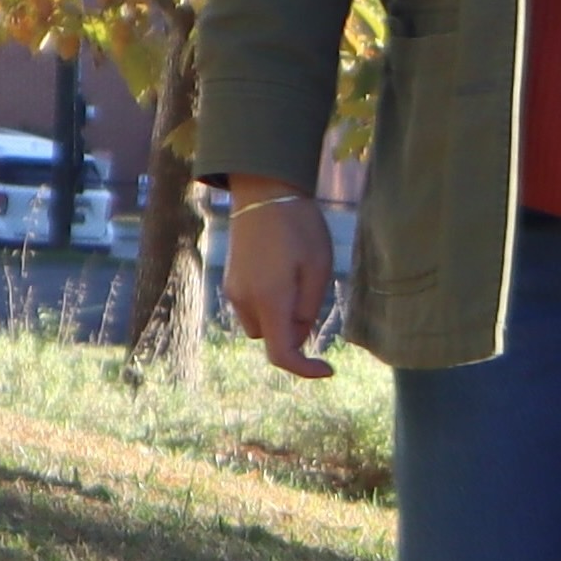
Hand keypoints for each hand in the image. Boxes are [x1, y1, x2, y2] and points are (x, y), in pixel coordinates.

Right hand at [222, 182, 337, 379]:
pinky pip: (252, 306)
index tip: (328, 368)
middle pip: (271, 338)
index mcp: (269, 300)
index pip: (281, 354)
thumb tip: (299, 336)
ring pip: (261, 324)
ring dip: (279, 316)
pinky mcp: (231, 279)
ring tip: (297, 277)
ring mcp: (234, 290)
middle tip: (311, 294)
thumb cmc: (299, 228)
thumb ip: (308, 308)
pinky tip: (281, 271)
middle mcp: (245, 300)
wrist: (264, 192)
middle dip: (292, 331)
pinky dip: (269, 303)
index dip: (305, 369)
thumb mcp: (318, 268)